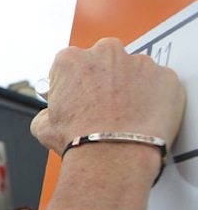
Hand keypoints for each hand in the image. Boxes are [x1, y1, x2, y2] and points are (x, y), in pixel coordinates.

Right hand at [32, 37, 184, 154]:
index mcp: (71, 60)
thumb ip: (47, 111)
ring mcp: (139, 62)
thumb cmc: (79, 140)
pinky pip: (158, 84)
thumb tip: (51, 114)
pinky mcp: (165, 76)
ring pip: (133, 71)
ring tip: (124, 116)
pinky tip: (142, 118)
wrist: (113, 156)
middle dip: (103, 79)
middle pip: (104, 60)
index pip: (69, 63)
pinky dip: (153, 98)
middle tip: (101, 106)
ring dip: (129, 87)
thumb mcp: (43, 126)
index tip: (77, 98)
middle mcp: (105, 53)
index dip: (72, 84)